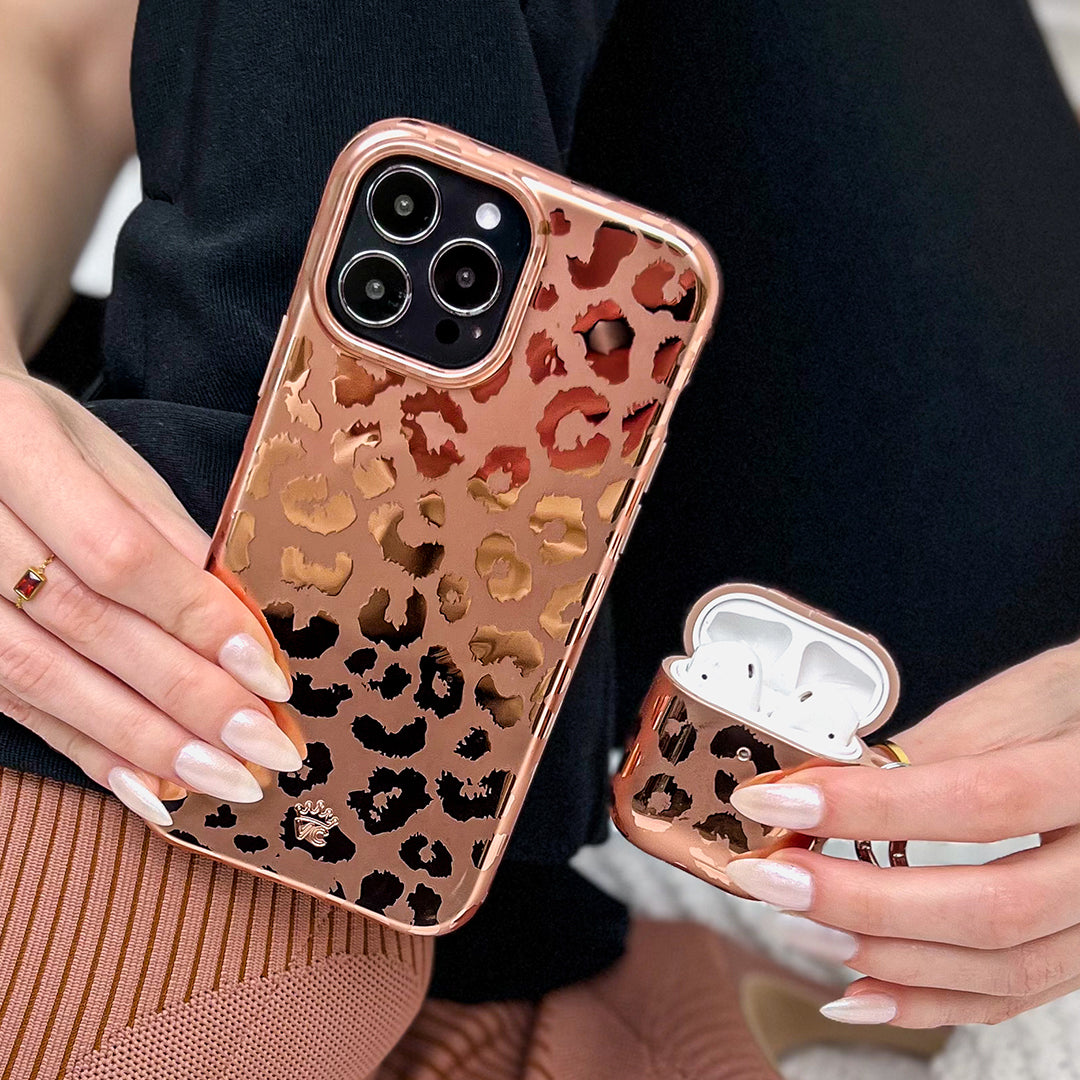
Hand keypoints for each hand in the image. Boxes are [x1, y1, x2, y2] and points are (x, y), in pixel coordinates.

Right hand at [0, 362, 301, 826]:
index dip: (198, 620)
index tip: (271, 676)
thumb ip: (172, 538)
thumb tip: (246, 625)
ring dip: (145, 740)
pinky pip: (17, 707)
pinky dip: (91, 751)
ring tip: (226, 779)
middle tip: (266, 749)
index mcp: (16, 446)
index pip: (119, 554)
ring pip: (44, 678)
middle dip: (186, 697)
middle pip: (85, 626)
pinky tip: (155, 785)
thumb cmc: (50, 442)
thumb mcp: (112, 462)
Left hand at [726, 641, 1079, 1027]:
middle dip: (861, 900)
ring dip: (885, 955)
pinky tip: (858, 986)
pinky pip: (1012, 996)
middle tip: (771, 877)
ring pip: (1003, 967)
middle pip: (990, 909)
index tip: (777, 802)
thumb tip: (828, 782)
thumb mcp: (1019, 701)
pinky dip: (929, 1000)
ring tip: (796, 924)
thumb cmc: (1076, 708)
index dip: (868, 807)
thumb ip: (935, 748)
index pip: (979, 801)